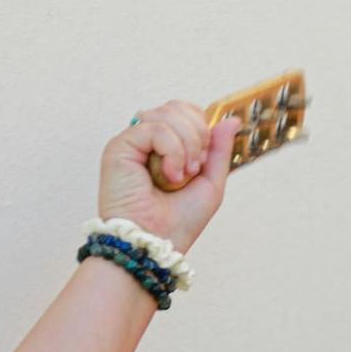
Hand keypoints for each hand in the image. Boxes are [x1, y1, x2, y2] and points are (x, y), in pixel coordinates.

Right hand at [97, 100, 242, 252]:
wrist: (156, 244)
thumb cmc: (178, 223)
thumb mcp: (211, 183)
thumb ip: (219, 150)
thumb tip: (231, 120)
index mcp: (165, 145)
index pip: (186, 112)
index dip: (202, 128)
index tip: (202, 163)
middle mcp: (146, 140)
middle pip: (178, 107)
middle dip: (197, 136)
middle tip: (193, 170)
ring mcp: (132, 141)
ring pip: (167, 114)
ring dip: (186, 146)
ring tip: (180, 176)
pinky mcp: (119, 146)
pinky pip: (155, 128)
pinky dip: (172, 151)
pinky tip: (169, 175)